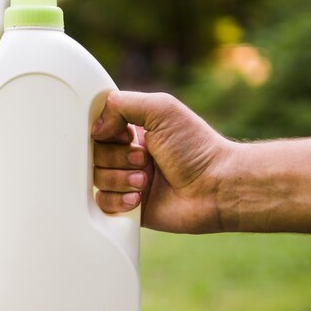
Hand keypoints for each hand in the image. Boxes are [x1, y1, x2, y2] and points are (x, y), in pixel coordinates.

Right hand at [92, 91, 233, 232]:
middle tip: (143, 160)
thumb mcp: (160, 108)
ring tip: (146, 181)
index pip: (99, 129)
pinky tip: (138, 198)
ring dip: (120, 179)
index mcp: (135, 131)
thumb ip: (121, 104)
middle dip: (117, 159)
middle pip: (94, 155)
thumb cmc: (196, 147)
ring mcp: (128, 182)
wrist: (216, 187)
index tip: (126, 136)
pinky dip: (117, 200)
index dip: (105, 134)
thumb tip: (96, 128)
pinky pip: (102, 204)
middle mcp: (129, 155)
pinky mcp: (129, 206)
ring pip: (97, 179)